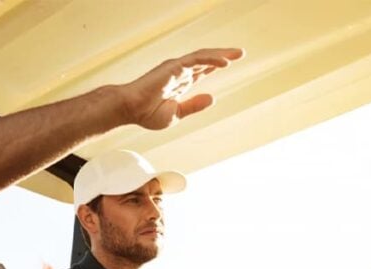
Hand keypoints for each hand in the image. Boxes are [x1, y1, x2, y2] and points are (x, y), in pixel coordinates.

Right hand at [119, 48, 244, 129]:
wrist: (131, 110)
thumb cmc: (146, 113)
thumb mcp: (176, 113)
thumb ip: (194, 106)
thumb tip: (212, 98)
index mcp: (180, 83)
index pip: (202, 70)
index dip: (215, 65)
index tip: (229, 62)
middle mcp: (179, 72)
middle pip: (206, 60)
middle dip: (223, 56)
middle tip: (240, 53)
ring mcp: (176, 68)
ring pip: (203, 56)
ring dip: (221, 54)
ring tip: (237, 54)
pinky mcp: (173, 67)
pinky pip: (196, 60)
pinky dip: (211, 60)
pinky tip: (225, 62)